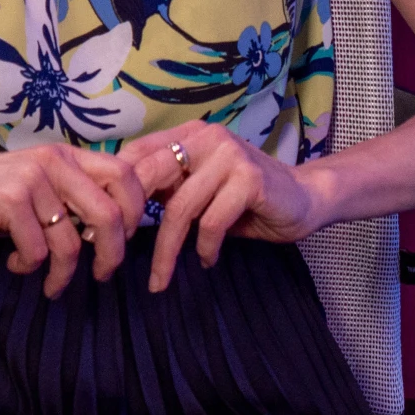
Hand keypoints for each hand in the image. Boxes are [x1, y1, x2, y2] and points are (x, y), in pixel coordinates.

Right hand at [0, 143, 147, 297]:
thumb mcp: (38, 184)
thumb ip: (72, 195)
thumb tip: (115, 228)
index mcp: (67, 156)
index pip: (125, 175)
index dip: (135, 211)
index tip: (123, 239)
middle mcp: (55, 162)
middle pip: (110, 213)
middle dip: (112, 254)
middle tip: (102, 275)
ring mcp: (33, 180)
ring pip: (71, 242)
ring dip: (64, 274)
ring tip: (51, 285)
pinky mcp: (10, 201)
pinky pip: (37, 251)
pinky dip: (29, 267)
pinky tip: (15, 263)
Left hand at [118, 122, 326, 292]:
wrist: (305, 198)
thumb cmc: (246, 200)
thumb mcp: (199, 190)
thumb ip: (167, 191)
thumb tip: (117, 212)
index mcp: (190, 134)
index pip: (137, 154)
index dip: (117, 192)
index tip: (108, 229)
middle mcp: (208, 137)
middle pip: (150, 175)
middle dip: (130, 219)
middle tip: (118, 253)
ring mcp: (230, 155)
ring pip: (180, 207)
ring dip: (167, 250)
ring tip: (160, 279)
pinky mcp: (249, 179)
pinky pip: (211, 222)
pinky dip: (204, 248)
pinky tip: (208, 259)